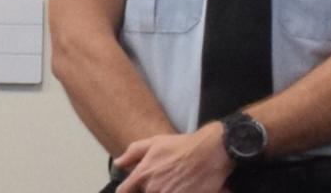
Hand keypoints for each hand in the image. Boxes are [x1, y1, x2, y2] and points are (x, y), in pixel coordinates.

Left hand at [114, 123, 233, 192]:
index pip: (124, 191)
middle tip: (166, 179)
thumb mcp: (156, 142)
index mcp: (143, 174)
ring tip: (177, 182)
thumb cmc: (184, 146)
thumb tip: (118, 163)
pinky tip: (185, 186)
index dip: (128, 189)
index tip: (135, 187)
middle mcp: (152, 188)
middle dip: (152, 188)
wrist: (212, 152)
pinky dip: (179, 191)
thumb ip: (133, 152)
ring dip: (166, 189)